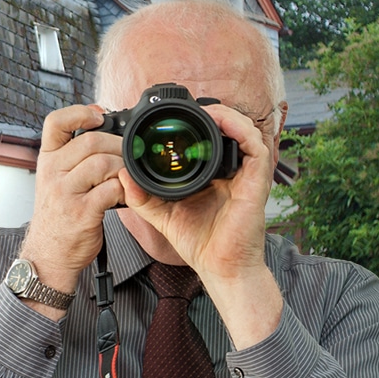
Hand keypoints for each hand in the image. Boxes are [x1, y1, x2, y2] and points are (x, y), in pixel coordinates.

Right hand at [19, 105, 124, 313]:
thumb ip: (73, 155)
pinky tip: (125, 194)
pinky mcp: (82, 212)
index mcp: (47, 160)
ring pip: (103, 163)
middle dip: (118, 144)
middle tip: (129, 154)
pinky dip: (125, 189)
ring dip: (123, 168)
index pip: (55, 122)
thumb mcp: (54, 179)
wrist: (49, 253)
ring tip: (127, 176)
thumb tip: (102, 125)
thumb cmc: (58, 214)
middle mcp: (52, 173)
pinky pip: (111, 190)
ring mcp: (65, 192)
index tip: (99, 117)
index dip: (80, 112)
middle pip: (91, 141)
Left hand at [121, 104, 282, 346]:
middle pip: (231, 128)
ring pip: (246, 130)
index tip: (173, 117)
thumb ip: (141, 195)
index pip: (211, 138)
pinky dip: (240, 129)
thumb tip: (121, 175)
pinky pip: (256, 146)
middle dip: (213, 112)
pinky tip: (221, 124)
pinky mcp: (257, 182)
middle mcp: (233, 170)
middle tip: (188, 109)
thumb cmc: (198, 241)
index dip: (198, 122)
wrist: (219, 267)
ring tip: (205, 111)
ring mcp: (247, 175)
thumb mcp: (161, 213)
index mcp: (214, 174)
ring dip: (228, 115)